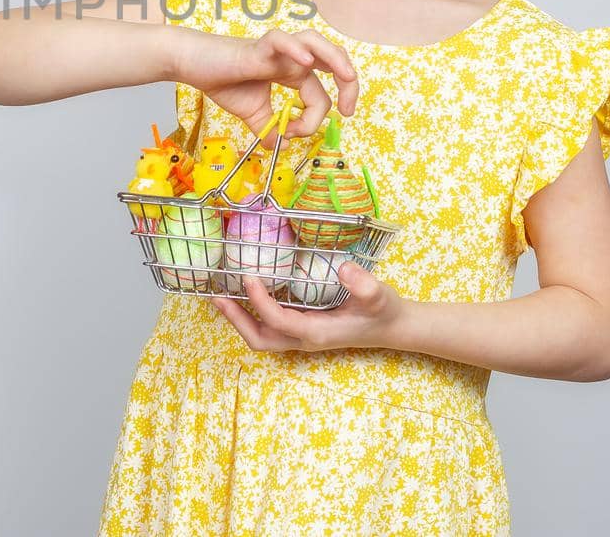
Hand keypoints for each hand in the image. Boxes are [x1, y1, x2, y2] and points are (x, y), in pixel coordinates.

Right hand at [177, 28, 359, 144]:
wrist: (193, 65)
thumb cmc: (222, 81)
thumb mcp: (252, 114)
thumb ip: (269, 129)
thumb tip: (280, 147)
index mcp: (293, 72)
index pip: (319, 94)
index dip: (312, 119)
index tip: (291, 134)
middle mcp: (290, 58)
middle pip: (333, 60)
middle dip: (349, 84)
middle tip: (348, 110)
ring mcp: (277, 50)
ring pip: (316, 42)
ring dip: (337, 59)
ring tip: (348, 77)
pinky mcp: (258, 46)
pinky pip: (282, 40)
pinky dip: (296, 49)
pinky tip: (305, 63)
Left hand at [213, 261, 406, 351]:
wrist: (392, 326)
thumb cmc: (384, 311)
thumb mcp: (379, 296)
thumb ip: (364, 286)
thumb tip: (343, 269)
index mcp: (316, 333)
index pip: (278, 321)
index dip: (259, 301)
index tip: (249, 277)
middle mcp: (304, 339)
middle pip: (260, 339)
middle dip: (236, 320)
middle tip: (216, 297)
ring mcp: (302, 337)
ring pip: (262, 336)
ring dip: (239, 319)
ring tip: (221, 296)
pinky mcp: (302, 329)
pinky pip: (270, 327)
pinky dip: (252, 314)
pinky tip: (247, 294)